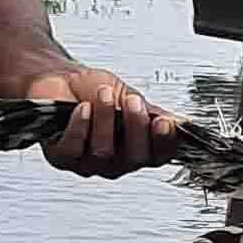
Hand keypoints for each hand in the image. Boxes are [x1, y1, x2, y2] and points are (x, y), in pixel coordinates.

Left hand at [22, 67, 178, 176]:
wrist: (60, 80)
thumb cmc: (92, 91)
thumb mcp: (128, 96)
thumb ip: (153, 112)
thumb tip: (182, 122)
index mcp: (137, 149)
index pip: (159, 155)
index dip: (165, 143)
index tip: (164, 123)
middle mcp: (116, 161)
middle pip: (135, 158)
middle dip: (135, 127)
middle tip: (132, 102)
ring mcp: (89, 163)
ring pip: (104, 152)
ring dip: (105, 120)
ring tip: (102, 95)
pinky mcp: (62, 158)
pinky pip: (74, 149)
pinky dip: (80, 127)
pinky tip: (82, 109)